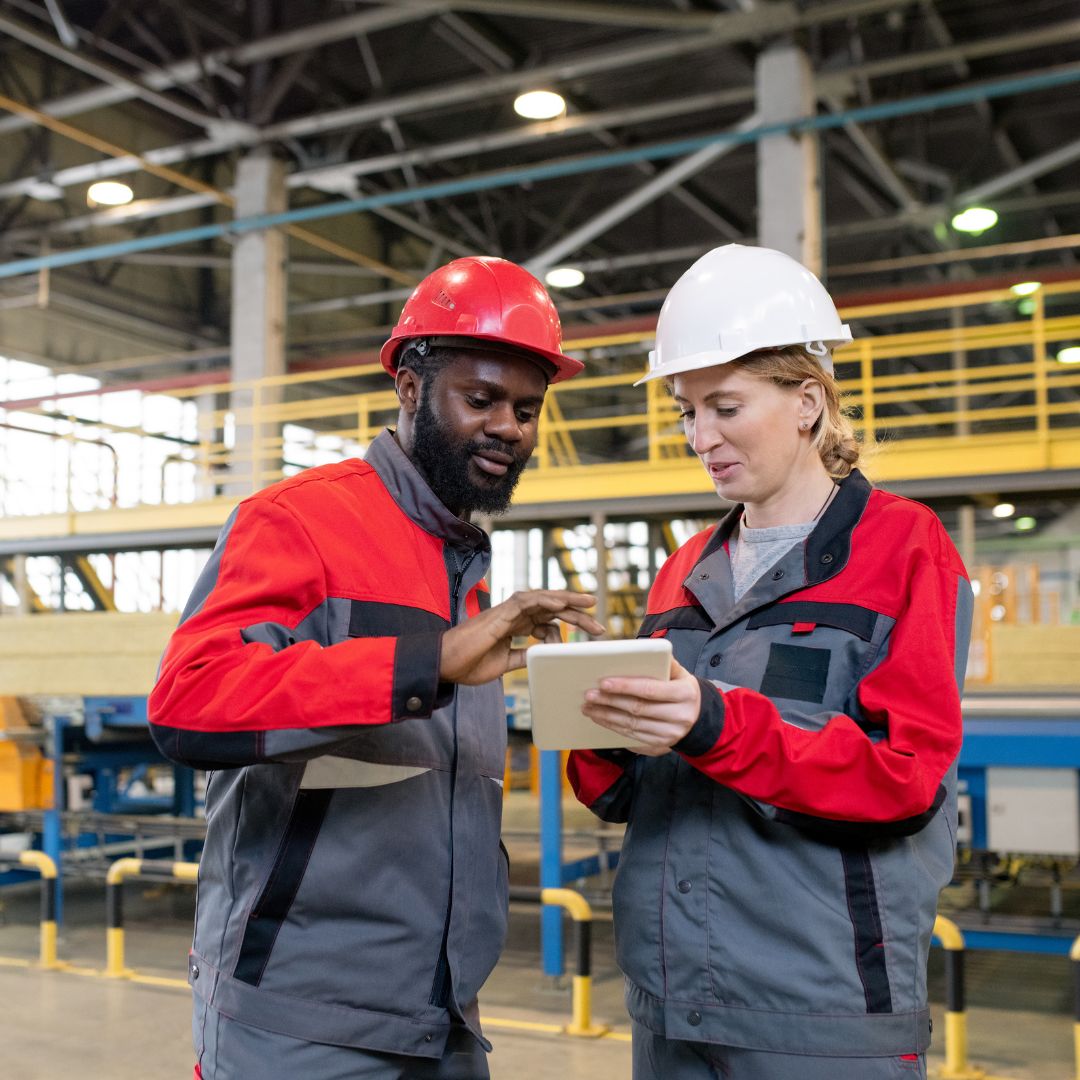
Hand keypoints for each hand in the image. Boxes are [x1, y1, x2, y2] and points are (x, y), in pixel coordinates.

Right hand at [440, 589, 604, 684]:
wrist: (446, 665)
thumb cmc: (470, 663)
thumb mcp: (505, 664)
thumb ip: (523, 657)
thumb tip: (542, 658)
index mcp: (517, 626)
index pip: (550, 622)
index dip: (570, 628)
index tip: (589, 639)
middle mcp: (515, 615)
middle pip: (552, 609)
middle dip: (578, 614)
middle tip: (600, 625)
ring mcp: (508, 612)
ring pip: (544, 599)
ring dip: (568, 599)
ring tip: (589, 602)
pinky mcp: (500, 613)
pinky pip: (527, 601)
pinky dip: (545, 600)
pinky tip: (562, 604)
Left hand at [582, 657, 700, 755]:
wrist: (697, 718)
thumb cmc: (681, 689)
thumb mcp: (680, 673)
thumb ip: (664, 663)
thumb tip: (642, 650)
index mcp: (685, 694)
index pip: (650, 690)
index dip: (625, 686)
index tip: (603, 683)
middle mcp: (680, 716)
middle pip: (638, 709)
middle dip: (610, 701)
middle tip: (589, 695)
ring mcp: (670, 734)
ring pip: (632, 725)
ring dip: (607, 716)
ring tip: (589, 707)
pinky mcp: (660, 745)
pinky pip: (632, 736)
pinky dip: (613, 727)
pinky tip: (600, 718)